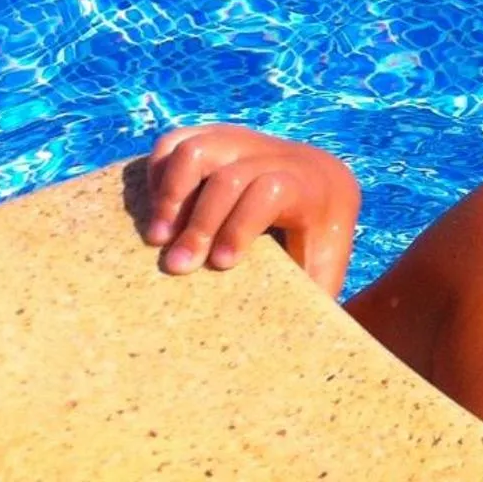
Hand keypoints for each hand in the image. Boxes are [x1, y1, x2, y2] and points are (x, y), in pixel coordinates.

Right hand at [145, 125, 361, 297]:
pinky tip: (158, 212)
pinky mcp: (219, 137)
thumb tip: (285, 344)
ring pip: (199, 148)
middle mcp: (281, 155)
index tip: (220, 264)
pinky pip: (178, 140)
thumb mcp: (325, 271)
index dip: (241, 224)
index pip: (272, 189)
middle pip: (230, 176)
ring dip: (171, 195)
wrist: (325, 189)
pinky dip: (159, 172)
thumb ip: (309, 297)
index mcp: (315, 187)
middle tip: (177, 267)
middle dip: (199, 223)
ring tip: (157, 239)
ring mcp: (247, 140)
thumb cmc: (320, 245)